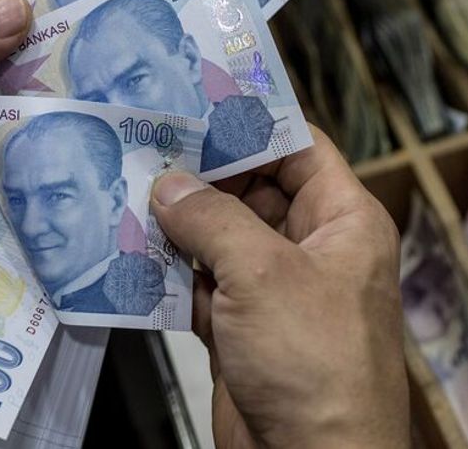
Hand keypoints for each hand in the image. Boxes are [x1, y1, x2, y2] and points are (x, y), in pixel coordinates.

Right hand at [151, 127, 408, 448]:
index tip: (197, 102)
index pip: (300, 149)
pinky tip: (128, 253)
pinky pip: (199, 285)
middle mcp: (312, 250)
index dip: (253, 123)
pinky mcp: (241, 329)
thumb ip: (212, 219)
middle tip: (143, 146)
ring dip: (177, 224)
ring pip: (220, 238)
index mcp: (343, 222)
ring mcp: (274, 291)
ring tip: (124, 190)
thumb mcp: (264, 273)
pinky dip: (167, 273)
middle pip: (252, 190)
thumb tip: (169, 186)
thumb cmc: (316, 365)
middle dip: (200, 174)